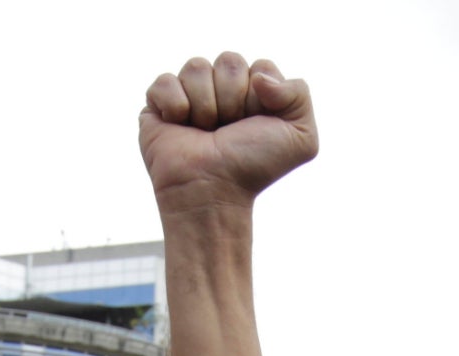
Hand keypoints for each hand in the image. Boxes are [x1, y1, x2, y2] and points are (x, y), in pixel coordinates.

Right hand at [138, 52, 316, 208]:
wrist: (213, 191)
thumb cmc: (253, 167)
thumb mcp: (301, 137)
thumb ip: (299, 94)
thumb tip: (259, 76)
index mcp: (255, 93)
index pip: (260, 67)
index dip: (259, 97)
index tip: (254, 126)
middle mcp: (222, 90)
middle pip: (229, 61)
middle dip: (233, 98)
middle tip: (228, 130)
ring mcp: (190, 95)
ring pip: (197, 66)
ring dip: (205, 105)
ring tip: (204, 132)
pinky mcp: (157, 103)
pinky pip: (165, 81)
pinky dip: (175, 106)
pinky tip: (180, 127)